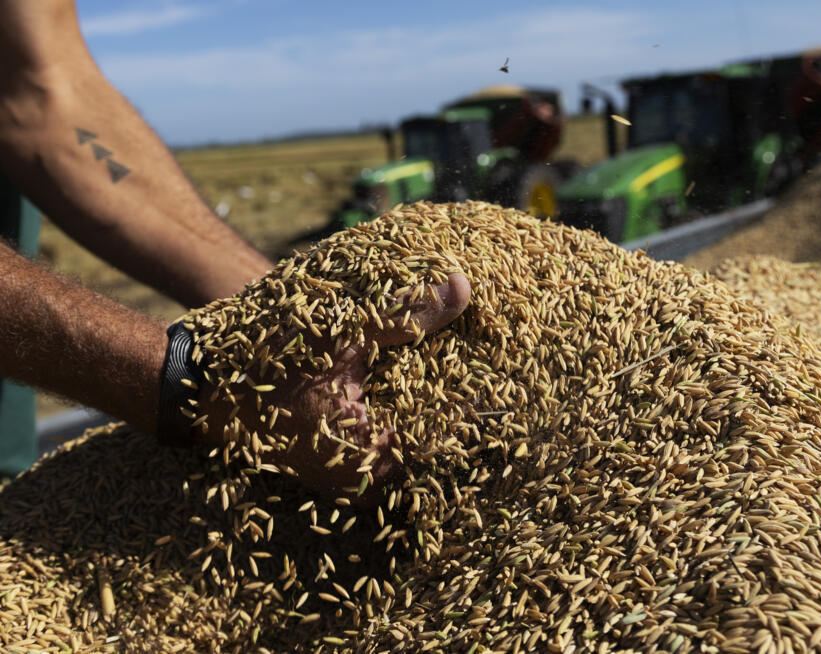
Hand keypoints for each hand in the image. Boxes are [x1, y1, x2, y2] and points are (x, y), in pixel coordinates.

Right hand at [193, 273, 470, 495]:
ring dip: (422, 392)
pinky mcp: (335, 455)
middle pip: (429, 432)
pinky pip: (380, 430)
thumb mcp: (339, 333)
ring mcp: (348, 471)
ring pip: (405, 431)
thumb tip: (463, 288)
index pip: (448, 430)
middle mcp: (364, 477)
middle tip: (482, 346)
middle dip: (451, 390)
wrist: (195, 387)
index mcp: (372, 458)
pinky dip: (395, 399)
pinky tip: (406, 365)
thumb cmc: (262, 363)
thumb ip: (404, 317)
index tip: (503, 357)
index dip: (476, 392)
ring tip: (451, 348)